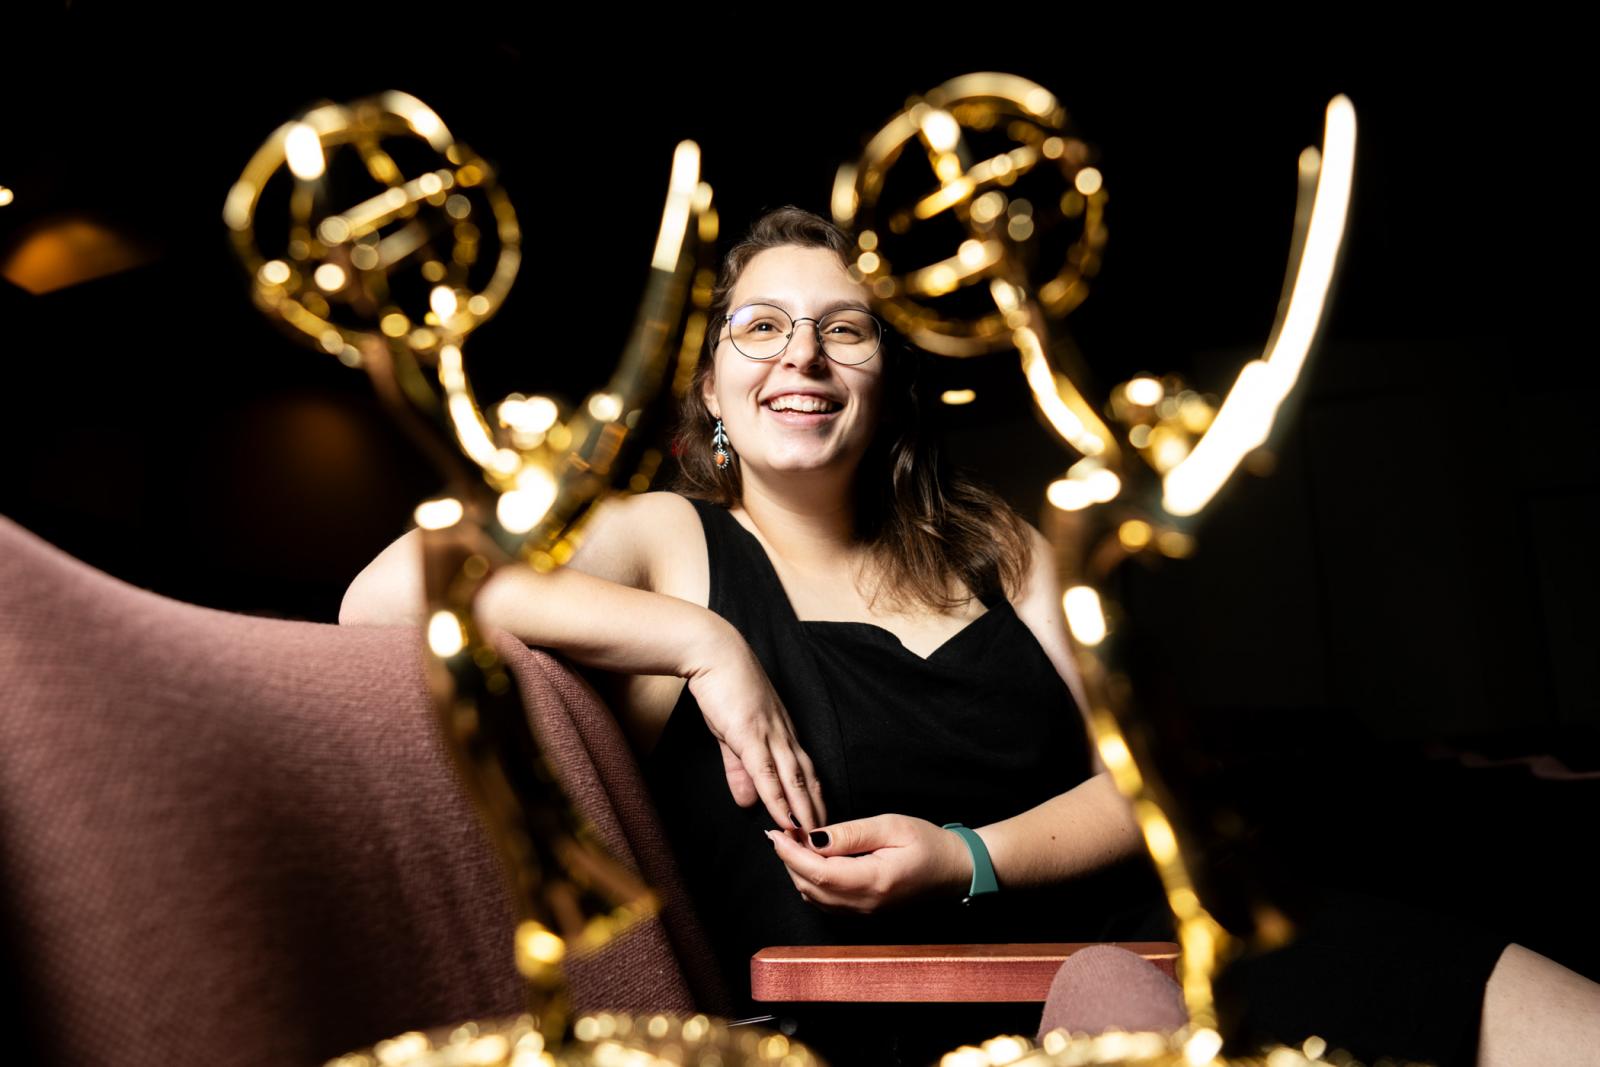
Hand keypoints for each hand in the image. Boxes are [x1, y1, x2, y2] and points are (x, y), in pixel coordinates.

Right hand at [684, 627, 826, 832]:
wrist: (713, 653)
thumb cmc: (723, 687)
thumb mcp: (732, 733)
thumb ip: (740, 769)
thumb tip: (748, 802)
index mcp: (782, 731)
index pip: (805, 771)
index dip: (814, 798)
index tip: (820, 823)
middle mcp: (784, 734)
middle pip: (808, 779)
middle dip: (817, 812)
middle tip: (826, 841)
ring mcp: (770, 734)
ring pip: (794, 780)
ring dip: (804, 812)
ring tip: (812, 839)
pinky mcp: (751, 735)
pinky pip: (768, 774)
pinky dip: (778, 799)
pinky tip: (784, 819)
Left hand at [764, 814, 974, 913]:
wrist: (957, 870)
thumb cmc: (929, 844)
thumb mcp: (891, 826)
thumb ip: (851, 833)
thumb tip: (813, 838)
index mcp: (874, 881)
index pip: (819, 872)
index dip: (791, 853)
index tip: (775, 832)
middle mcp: (866, 904)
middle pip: (810, 887)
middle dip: (789, 860)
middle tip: (780, 832)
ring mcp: (865, 913)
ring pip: (815, 898)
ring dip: (798, 872)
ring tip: (793, 844)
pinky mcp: (865, 914)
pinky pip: (827, 903)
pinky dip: (811, 883)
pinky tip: (811, 862)